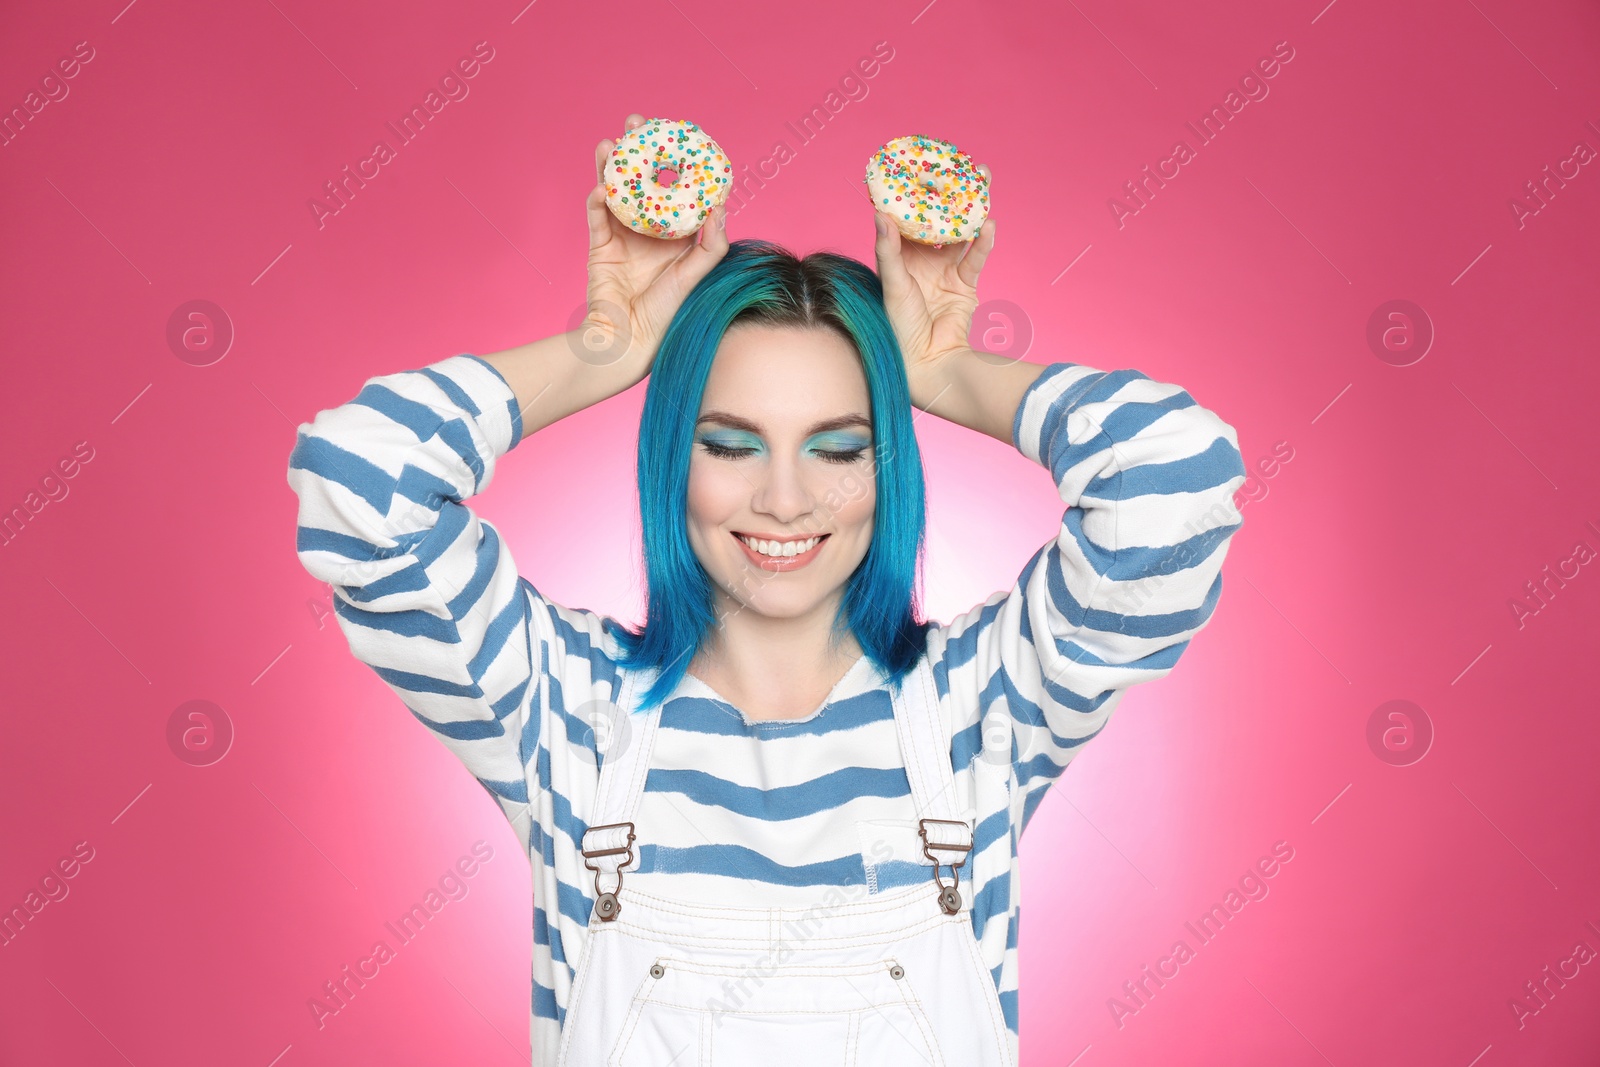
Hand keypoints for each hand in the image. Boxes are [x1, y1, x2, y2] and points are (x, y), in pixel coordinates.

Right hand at [580, 113, 729, 380]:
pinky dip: (598, 200)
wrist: (631, 341)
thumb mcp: (697, 274)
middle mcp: (649, 229)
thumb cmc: (670, 312)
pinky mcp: (599, 246)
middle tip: (636, 122)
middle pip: (641, 179)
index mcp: (675, 233)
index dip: (674, 159)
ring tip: (610, 144)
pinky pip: (597, 216)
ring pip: (615, 190)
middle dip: (638, 149)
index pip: (675, 187)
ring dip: (610, 166)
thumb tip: (719, 207)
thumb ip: (711, 243)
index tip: (676, 132)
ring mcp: (622, 235)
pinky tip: (601, 187)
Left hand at [871, 162, 994, 408]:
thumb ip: (889, 249)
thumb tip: (880, 213)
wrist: (926, 362)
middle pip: (939, 221)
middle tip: (961, 166)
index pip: (907, 219)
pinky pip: (975, 257)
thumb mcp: (892, 282)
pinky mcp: (965, 284)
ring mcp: (945, 272)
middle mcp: (922, 262)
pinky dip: (983, 242)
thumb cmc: (898, 327)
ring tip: (982, 183)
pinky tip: (988, 224)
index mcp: (899, 258)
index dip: (914, 195)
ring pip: (961, 233)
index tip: (920, 168)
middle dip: (950, 196)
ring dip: (972, 210)